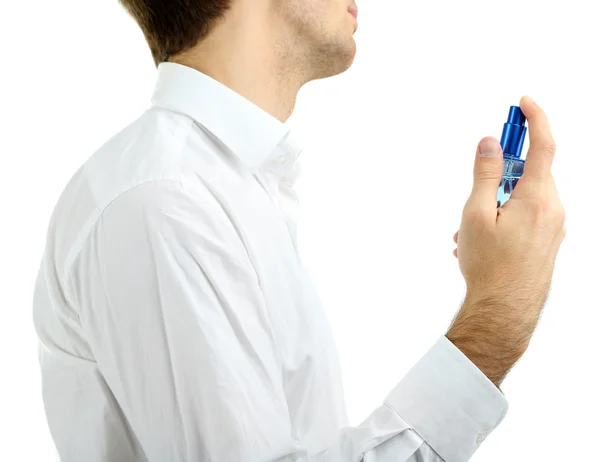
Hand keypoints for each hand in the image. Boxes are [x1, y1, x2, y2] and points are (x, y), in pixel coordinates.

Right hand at [447, 96, 565, 385]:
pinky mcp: (547, 243)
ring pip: (523, 199)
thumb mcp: (476, 213)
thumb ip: (484, 174)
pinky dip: (503, 219)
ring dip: (495, 204)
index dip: (534, 119)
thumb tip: (489, 143)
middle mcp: (553, 210)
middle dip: (499, 175)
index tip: (524, 104)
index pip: (544, 145)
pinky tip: (480, 240)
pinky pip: (526, 218)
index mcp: (539, 198)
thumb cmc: (490, 266)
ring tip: (468, 230)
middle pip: (529, 173)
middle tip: (477, 182)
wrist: (505, 311)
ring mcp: (553, 228)